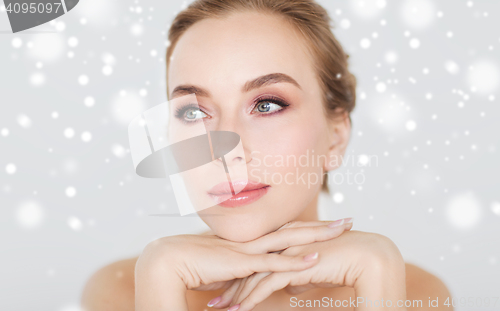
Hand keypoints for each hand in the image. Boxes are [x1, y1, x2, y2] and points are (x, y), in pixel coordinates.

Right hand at [135, 219, 351, 309]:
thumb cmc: (197, 265)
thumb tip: (254, 276)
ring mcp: (250, 248)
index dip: (310, 227)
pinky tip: (314, 259)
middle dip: (324, 226)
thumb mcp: (228, 267)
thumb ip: (244, 270)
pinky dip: (295, 261)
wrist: (171, 260)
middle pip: (297, 229)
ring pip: (291, 239)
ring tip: (342, 231)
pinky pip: (273, 262)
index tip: (330, 225)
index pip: (288, 230)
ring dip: (318, 236)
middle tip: (349, 220)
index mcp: (253, 239)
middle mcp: (255, 239)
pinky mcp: (241, 262)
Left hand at [216, 229, 406, 310]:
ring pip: (255, 275)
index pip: (259, 261)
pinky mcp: (295, 264)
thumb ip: (302, 277)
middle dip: (231, 284)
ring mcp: (289, 252)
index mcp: (289, 245)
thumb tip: (291, 287)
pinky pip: (268, 283)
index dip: (242, 277)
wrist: (370, 256)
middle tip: (214, 300)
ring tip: (220, 309)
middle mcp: (285, 246)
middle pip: (250, 266)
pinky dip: (252, 298)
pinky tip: (241, 310)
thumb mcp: (318, 273)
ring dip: (237, 294)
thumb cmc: (348, 263)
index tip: (228, 290)